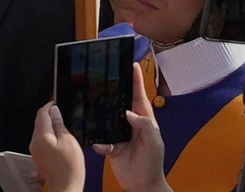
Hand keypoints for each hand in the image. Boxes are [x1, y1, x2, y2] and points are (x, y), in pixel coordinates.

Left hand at [30, 103, 83, 191]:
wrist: (66, 187)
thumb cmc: (69, 167)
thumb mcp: (69, 141)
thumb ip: (60, 124)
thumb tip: (55, 111)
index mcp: (41, 136)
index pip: (41, 113)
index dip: (49, 105)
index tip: (55, 101)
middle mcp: (35, 142)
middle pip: (39, 122)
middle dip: (49, 115)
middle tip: (60, 111)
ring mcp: (35, 150)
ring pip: (40, 131)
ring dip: (49, 126)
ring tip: (62, 125)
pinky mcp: (38, 156)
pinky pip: (42, 140)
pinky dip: (49, 136)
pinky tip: (59, 139)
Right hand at [93, 64, 169, 191]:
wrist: (141, 185)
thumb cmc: (152, 164)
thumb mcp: (153, 142)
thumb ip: (144, 125)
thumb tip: (128, 112)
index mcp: (144, 121)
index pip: (139, 97)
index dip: (136, 81)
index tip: (131, 65)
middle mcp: (130, 124)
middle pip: (120, 103)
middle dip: (113, 91)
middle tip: (104, 76)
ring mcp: (119, 134)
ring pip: (106, 118)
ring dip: (99, 115)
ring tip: (91, 105)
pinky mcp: (109, 145)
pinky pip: (99, 138)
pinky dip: (99, 142)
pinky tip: (101, 146)